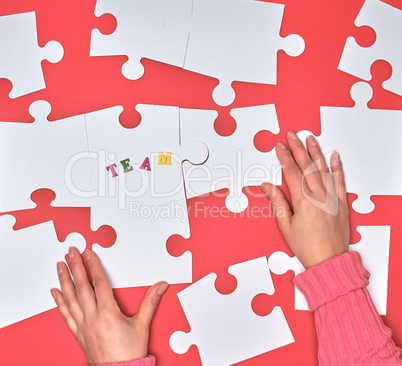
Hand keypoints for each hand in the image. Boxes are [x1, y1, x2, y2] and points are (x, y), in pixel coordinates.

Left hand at [51, 247, 167, 364]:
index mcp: (107, 313)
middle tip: (70, 252)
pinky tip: (55, 292)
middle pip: (82, 286)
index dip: (93, 265)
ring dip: (64, 280)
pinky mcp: (78, 333)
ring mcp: (83, 325)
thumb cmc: (130, 352)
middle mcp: (92, 317)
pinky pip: (65, 314)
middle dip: (75, 266)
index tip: (88, 252)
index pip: (99, 283)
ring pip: (70, 298)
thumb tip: (160, 286)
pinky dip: (59, 301)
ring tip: (60, 266)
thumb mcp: (142, 324)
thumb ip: (150, 302)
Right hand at [261, 131, 349, 268]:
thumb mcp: (285, 226)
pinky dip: (337, 167)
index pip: (292, 172)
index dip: (284, 157)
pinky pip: (340, 181)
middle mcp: (320, 197)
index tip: (279, 147)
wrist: (329, 262)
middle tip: (292, 135)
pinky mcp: (341, 203)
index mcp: (304, 202)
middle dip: (297, 148)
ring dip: (316, 152)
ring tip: (310, 139)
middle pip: (307, 166)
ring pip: (323, 169)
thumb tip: (268, 186)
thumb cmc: (307, 247)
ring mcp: (332, 199)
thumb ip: (278, 202)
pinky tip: (334, 156)